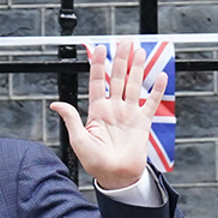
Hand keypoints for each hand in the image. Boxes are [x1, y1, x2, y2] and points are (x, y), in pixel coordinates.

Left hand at [50, 40, 166, 188]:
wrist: (115, 175)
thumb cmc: (94, 162)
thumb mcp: (78, 140)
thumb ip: (71, 119)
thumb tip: (56, 103)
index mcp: (97, 112)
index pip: (98, 83)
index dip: (99, 66)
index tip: (101, 49)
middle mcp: (113, 109)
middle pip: (117, 79)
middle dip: (120, 60)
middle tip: (124, 41)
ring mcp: (129, 114)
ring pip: (134, 85)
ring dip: (137, 68)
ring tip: (139, 51)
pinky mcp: (143, 122)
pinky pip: (152, 102)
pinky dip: (157, 90)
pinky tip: (161, 76)